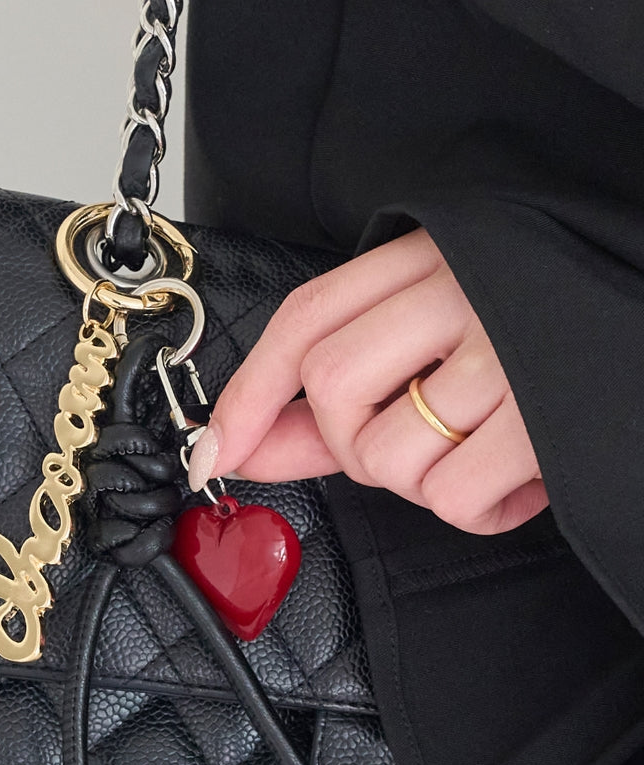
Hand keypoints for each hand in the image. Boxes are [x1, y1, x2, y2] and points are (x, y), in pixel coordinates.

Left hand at [186, 227, 548, 534]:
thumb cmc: (545, 327)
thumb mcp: (442, 331)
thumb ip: (338, 387)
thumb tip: (244, 446)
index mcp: (430, 257)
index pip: (306, 321)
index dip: (248, 393)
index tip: (217, 450)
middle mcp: (463, 292)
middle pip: (334, 390)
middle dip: (352, 445)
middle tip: (416, 440)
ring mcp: (507, 350)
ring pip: (390, 457)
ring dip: (424, 480)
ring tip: (483, 450)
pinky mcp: (547, 416)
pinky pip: (458, 497)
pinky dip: (480, 507)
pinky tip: (522, 474)